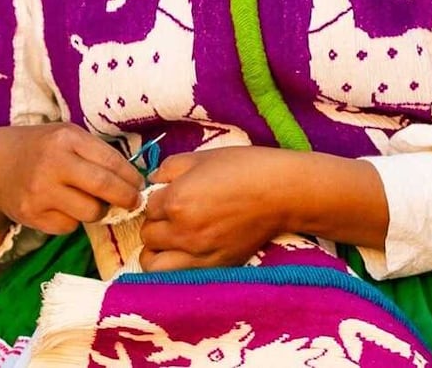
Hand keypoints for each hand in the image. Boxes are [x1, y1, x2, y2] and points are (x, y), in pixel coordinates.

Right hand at [0, 122, 144, 257]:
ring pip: (90, 212)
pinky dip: (72, 220)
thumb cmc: (41, 149)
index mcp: (66, 138)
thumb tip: (133, 181)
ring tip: (90, 201)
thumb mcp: (66, 137)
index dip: (132, 178)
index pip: (112, 162)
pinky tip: (63, 207)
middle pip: (105, 188)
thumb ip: (96, 154)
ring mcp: (40, 191)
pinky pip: (69, 226)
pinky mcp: (32, 214)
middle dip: (127, 198)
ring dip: (98, 211)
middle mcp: (53, 163)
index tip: (140, 186)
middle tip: (133, 202)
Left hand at [139, 147, 294, 271]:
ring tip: (170, 241)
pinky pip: (178, 276)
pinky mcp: (215, 267)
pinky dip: (174, 266)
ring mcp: (198, 254)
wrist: (284, 192)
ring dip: (156, 251)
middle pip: (148, 235)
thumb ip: (169, 168)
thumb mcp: (202, 157)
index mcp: (176, 201)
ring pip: (153, 264)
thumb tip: (153, 182)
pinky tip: (185, 253)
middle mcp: (183, 231)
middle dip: (156, 223)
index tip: (171, 194)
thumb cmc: (246, 168)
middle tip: (172, 215)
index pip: (147, 206)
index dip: (158, 198)